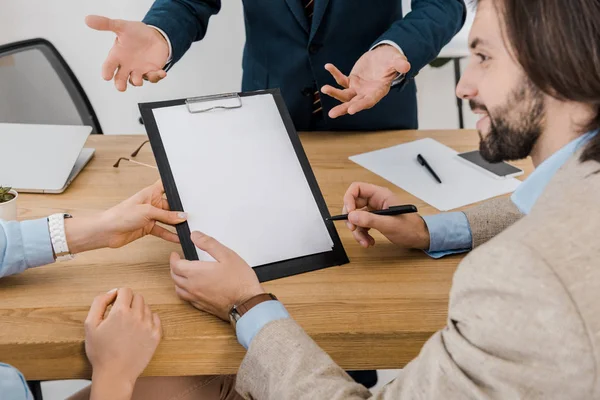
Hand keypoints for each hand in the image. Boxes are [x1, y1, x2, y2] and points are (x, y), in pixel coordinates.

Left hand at [65, 180, 186, 253]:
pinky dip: (170, 235)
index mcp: (150, 193)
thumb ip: (166, 215)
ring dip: (176, 224)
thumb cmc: (120, 215)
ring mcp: (150, 216)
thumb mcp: (147, 212)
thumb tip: (182, 216)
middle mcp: (152, 203)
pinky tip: (178, 238)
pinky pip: (163, 231)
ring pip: (168, 219)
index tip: (188, 188)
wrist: (107, 231)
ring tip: (188, 227)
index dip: (175, 185)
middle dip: (180, 210)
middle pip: (171, 205)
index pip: (166, 185)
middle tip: (193, 214)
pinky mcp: (148, 228)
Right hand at [85, 15, 168, 91]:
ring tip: (138, 80)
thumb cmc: (135, 33)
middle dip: (120, 84)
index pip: (109, 66)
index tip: (106, 76)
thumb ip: (106, 24)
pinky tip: (160, 73)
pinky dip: (157, 76)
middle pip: (120, 79)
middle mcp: (127, 66)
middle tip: (120, 87)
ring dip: (137, 81)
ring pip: (136, 80)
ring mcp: (139, 70)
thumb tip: (88, 19)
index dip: (107, 71)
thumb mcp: (121, 26)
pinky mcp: (152, 71)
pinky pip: (154, 77)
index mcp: (117, 56)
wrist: (153, 36)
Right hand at [85, 288, 161, 399]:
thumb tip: (112, 292)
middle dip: (129, 302)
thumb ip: (99, 303)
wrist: (115, 374)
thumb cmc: (100, 351)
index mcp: (121, 311)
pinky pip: (156, 318)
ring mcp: (149, 326)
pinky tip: (139, 329)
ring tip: (128, 326)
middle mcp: (137, 316)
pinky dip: (149, 320)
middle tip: (121, 316)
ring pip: (147, 307)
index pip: (125, 290)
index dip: (118, 296)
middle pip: (138, 297)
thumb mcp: (90, 325)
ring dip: (138, 311)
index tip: (114, 305)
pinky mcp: (156, 335)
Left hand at [170, 232, 263, 320]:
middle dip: (174, 267)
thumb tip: (195, 236)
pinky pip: (187, 299)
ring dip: (177, 280)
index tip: (175, 254)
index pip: (176, 265)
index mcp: (196, 273)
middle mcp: (193, 287)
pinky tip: (192, 289)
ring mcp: (197, 298)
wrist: (247, 304)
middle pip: (174, 277)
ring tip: (182, 274)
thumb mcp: (227, 255)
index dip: (174, 258)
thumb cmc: (240, 281)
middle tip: (178, 262)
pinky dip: (185, 291)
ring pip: (178, 289)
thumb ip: (209, 243)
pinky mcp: (202, 306)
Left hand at [321, 44, 410, 117]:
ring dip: (334, 93)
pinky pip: (341, 80)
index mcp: (378, 91)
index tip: (351, 110)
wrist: (383, 57)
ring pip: (344, 95)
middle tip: (332, 114)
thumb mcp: (397, 61)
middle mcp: (366, 93)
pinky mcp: (351, 81)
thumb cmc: (392, 61)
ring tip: (323, 89)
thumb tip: (406, 66)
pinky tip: (328, 66)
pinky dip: (335, 74)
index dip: (361, 105)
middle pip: (354, 103)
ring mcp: (358, 88)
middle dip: (343, 108)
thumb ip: (400, 65)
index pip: (369, 101)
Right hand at [343, 182, 429, 249]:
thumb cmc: (410, 228)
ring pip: (356, 217)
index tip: (349, 214)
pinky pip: (362, 225)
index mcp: (380, 195)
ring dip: (358, 231)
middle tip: (354, 229)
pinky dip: (362, 234)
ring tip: (365, 242)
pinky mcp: (375, 220)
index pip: (357, 188)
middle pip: (353, 204)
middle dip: (352, 219)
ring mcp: (375, 211)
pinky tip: (369, 241)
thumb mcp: (389, 224)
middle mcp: (376, 201)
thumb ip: (369, 219)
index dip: (349, 199)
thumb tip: (351, 216)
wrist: (420, 238)